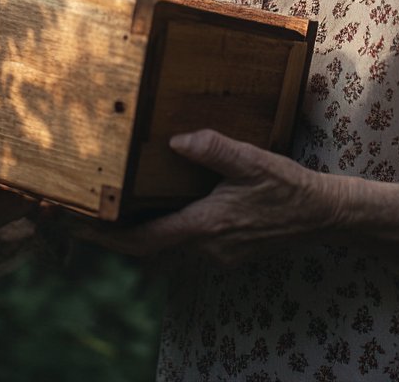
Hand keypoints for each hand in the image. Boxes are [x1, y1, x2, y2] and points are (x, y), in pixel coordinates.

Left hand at [63, 129, 339, 266]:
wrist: (322, 216)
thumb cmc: (288, 187)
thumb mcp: (252, 160)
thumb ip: (213, 149)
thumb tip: (176, 139)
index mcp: (206, 227)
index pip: (142, 240)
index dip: (105, 235)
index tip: (76, 223)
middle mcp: (205, 251)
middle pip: (144, 255)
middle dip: (110, 241)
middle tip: (79, 221)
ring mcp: (216, 258)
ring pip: (161, 259)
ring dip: (133, 244)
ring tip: (109, 221)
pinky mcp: (225, 256)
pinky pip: (180, 255)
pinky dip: (158, 242)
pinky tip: (156, 220)